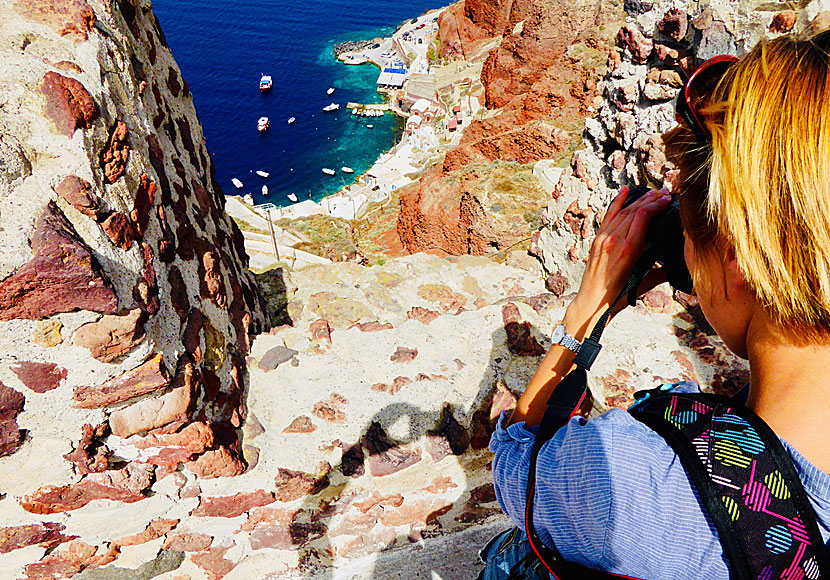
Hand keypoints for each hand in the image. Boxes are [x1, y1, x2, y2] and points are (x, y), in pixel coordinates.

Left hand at [569, 186, 671, 321]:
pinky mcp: (597, 240)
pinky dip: (617, 202)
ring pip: (622, 211)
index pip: (643, 216)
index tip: (667, 199)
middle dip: (651, 199)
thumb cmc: (617, 297)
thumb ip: (661, 272)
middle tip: (665, 192)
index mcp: (628, 250)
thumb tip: (677, 266)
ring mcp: (603, 238)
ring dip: (638, 199)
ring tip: (652, 192)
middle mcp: (614, 240)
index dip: (656, 204)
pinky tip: (625, 190)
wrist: (591, 303)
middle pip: (634, 210)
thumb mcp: (644, 284)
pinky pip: (608, 216)